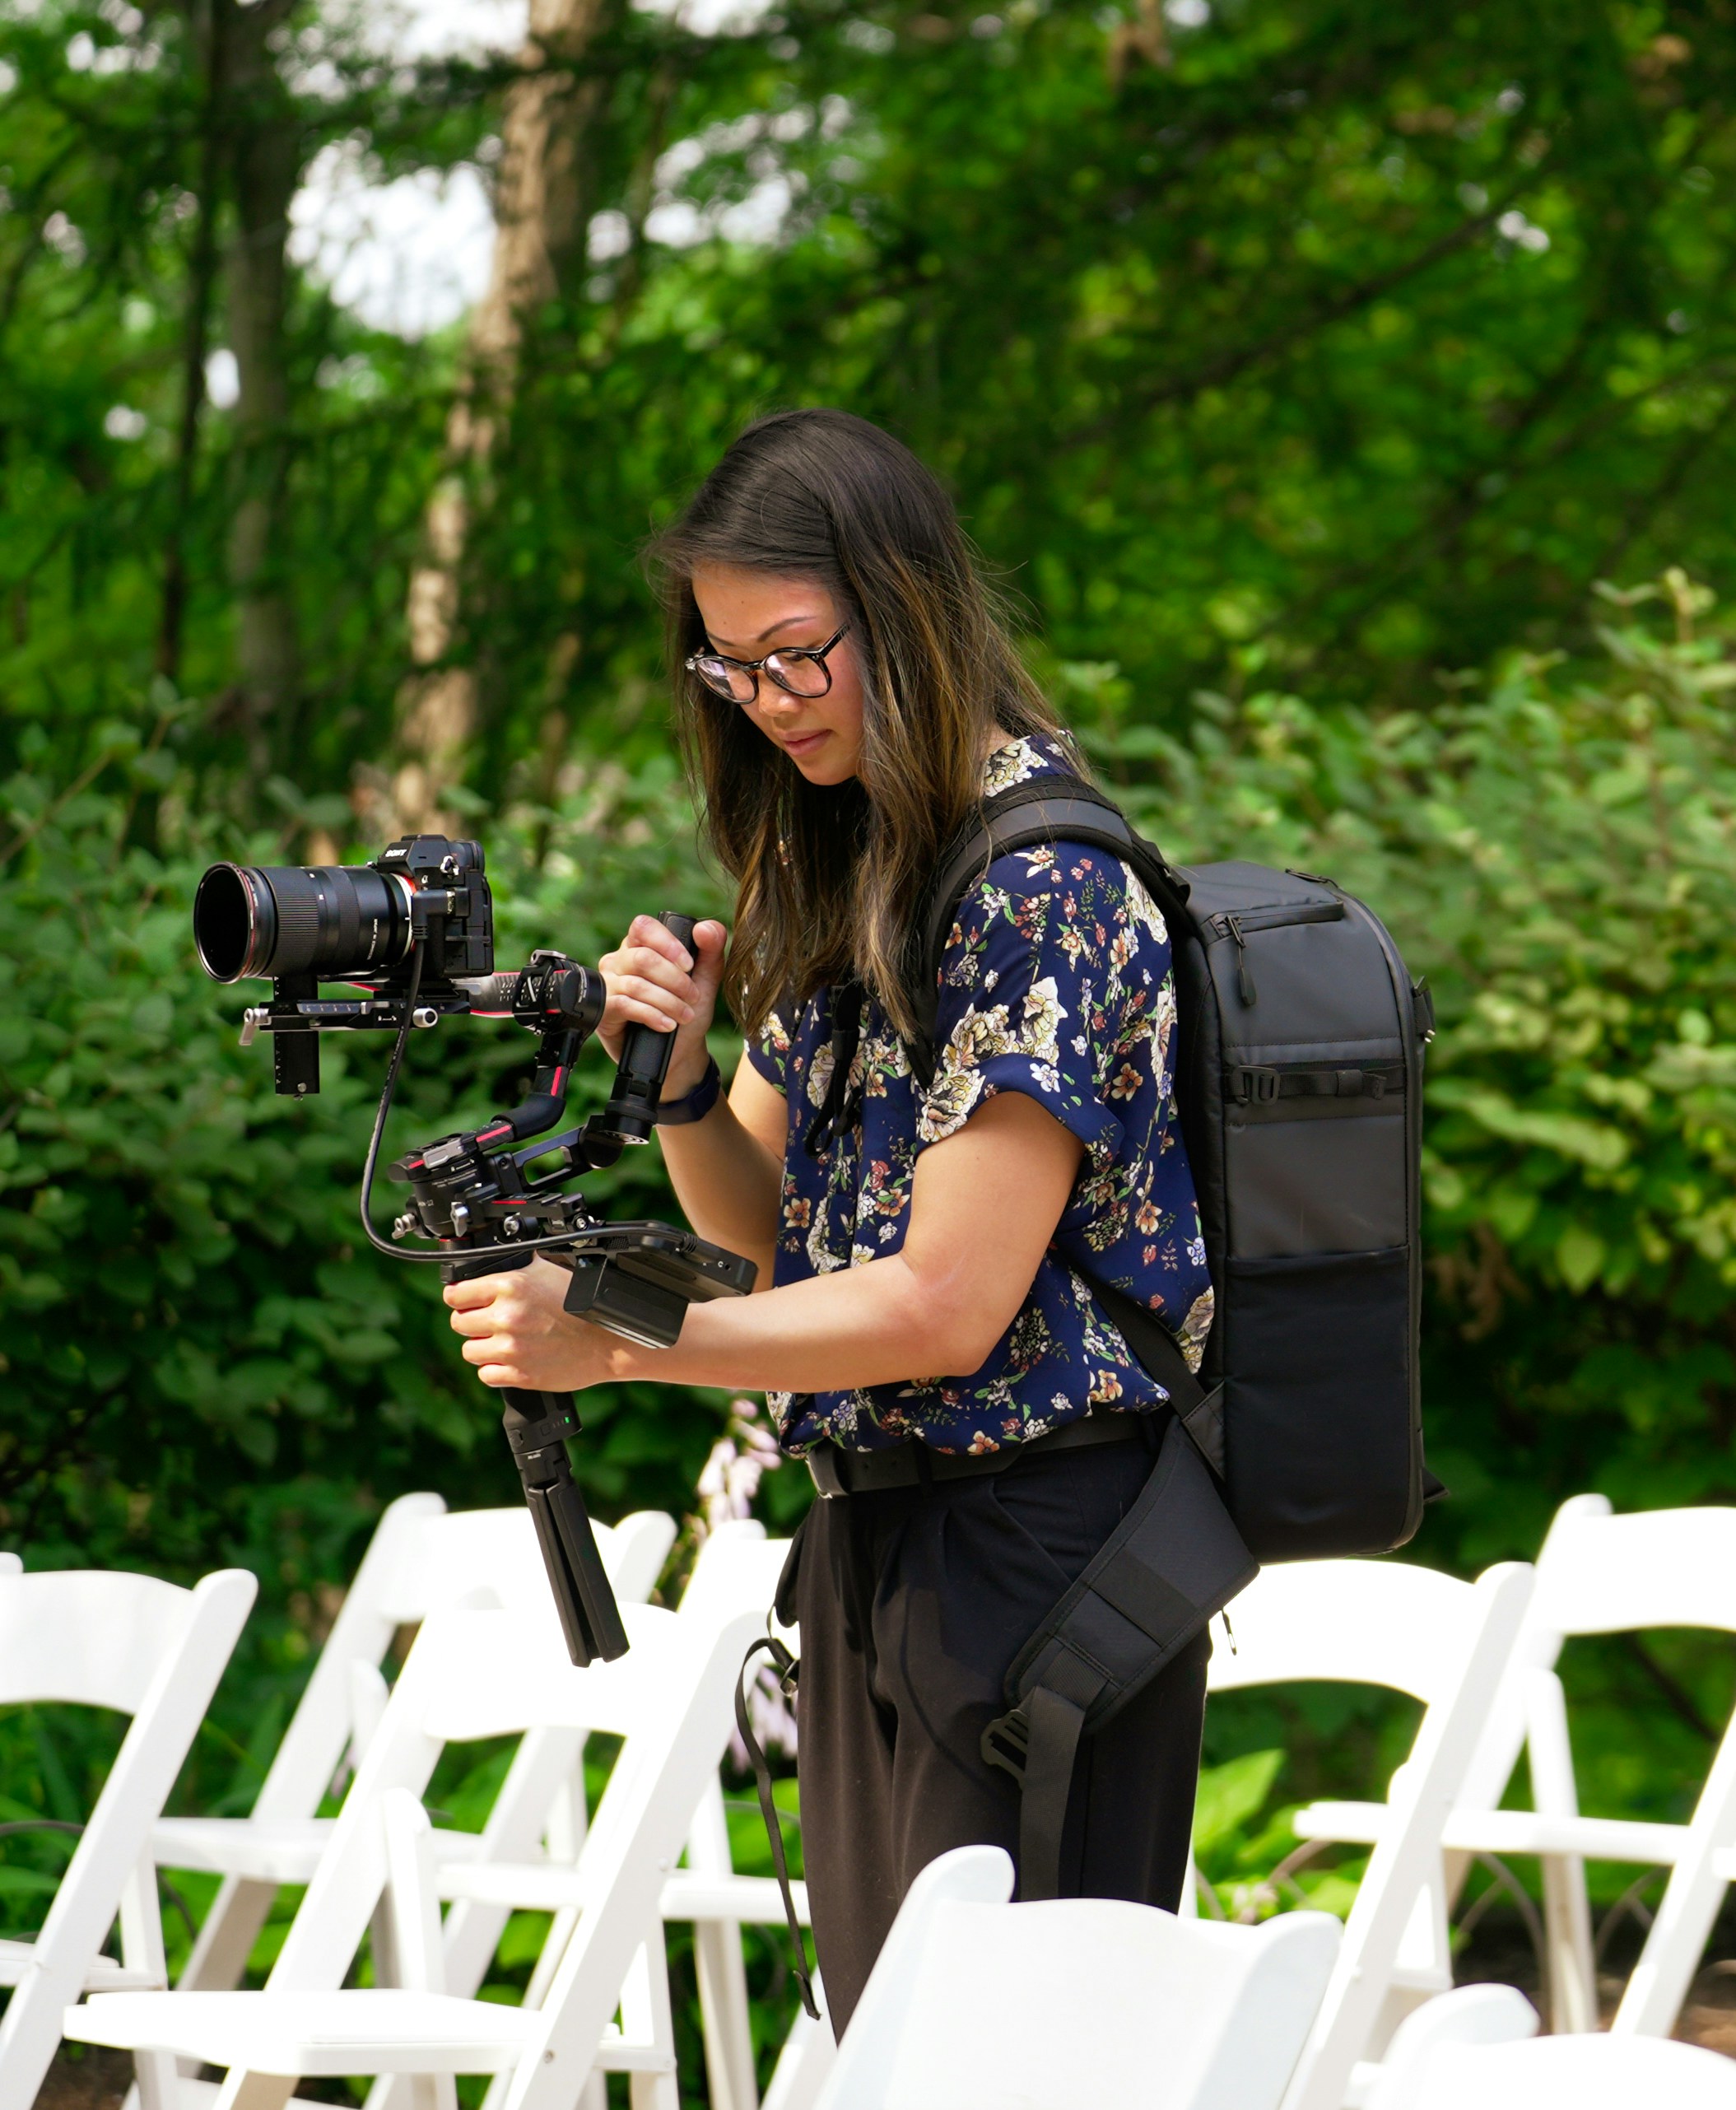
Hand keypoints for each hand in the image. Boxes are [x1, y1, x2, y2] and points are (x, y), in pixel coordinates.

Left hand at [443, 1257, 633, 1390]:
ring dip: (482, 1346)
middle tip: (489, 1321)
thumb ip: (516, 1267)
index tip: (465, 1299)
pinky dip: (495, 1368)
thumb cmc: (584, 1304)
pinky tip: (511, 1358)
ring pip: (469, 1351)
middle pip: (459, 1322)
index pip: (456, 1293)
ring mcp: (511, 1348)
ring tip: (501, 1341)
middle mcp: (506, 1317)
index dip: (460, 1296)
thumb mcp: (549, 1269)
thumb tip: (493, 1260)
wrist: (610, 1341)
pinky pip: (486, 1374)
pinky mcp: (519, 1374)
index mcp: (510, 1286)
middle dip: (471, 1321)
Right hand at [596, 915, 727, 1098]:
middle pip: (642, 958)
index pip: (644, 927)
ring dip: (668, 1002)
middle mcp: (620, 960)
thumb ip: (711, 950)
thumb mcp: (706, 979)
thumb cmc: (689, 1010)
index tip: (688, 965)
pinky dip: (652, 1015)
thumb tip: (705, 927)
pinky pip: (624, 1005)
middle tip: (693, 997)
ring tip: (684, 1015)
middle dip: (674, 980)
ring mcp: (609, 984)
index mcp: (641, 945)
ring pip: (636, 984)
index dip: (666, 944)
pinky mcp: (604, 1010)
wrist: (681, 1051)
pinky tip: (666, 1025)